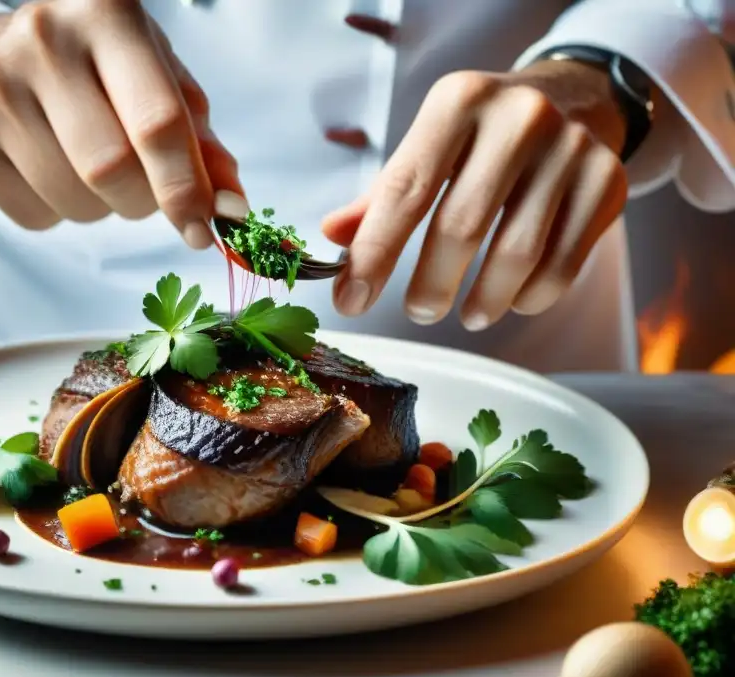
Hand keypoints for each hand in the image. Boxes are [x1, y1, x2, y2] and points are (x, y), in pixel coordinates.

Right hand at [0, 1, 240, 245]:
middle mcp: (44, 38)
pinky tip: (50, 169)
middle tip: (145, 188)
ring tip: (91, 166)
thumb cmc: (100, 69)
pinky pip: (35, 217)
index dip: (185, 188)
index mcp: (108, 12)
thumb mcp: (160, 82)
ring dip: (102, 209)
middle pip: (112, 170)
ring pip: (75, 202)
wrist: (0, 54)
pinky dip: (59, 214)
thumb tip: (232, 209)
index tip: (203, 228)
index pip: (156, 121)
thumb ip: (200, 144)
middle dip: (144, 200)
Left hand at [323, 60, 629, 328]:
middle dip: (431, 284)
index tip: (351, 301)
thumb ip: (382, 195)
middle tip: (418, 312)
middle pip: (461, 227)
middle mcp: (518, 117)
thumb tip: (332, 236)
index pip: (405, 190)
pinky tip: (513, 301)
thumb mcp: (429, 148)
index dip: (374, 253)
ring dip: (484, 300)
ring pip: (517, 254)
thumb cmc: (481, 135)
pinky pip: (563, 264)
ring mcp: (570, 148)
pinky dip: (530, 296)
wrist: (574, 98)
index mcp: (457, 102)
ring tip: (468, 314)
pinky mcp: (608, 181)